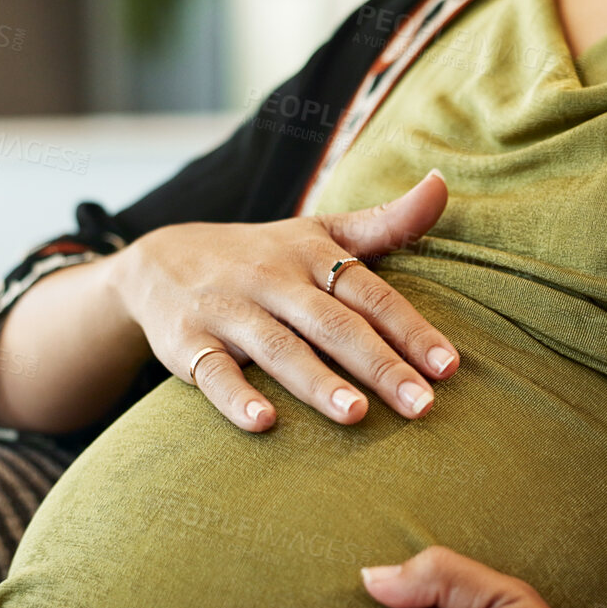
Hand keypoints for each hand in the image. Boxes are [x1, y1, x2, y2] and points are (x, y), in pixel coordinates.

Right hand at [113, 170, 459, 431]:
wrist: (158, 261)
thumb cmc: (263, 255)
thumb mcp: (319, 232)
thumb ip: (385, 222)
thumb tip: (441, 183)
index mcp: (311, 254)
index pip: (369, 293)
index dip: (410, 328)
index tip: (448, 367)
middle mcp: (272, 279)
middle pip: (332, 323)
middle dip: (378, 364)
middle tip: (421, 405)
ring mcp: (228, 311)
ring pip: (278, 347)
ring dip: (316, 381)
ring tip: (355, 415)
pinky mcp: (188, 343)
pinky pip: (213, 372)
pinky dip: (236, 397)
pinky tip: (264, 424)